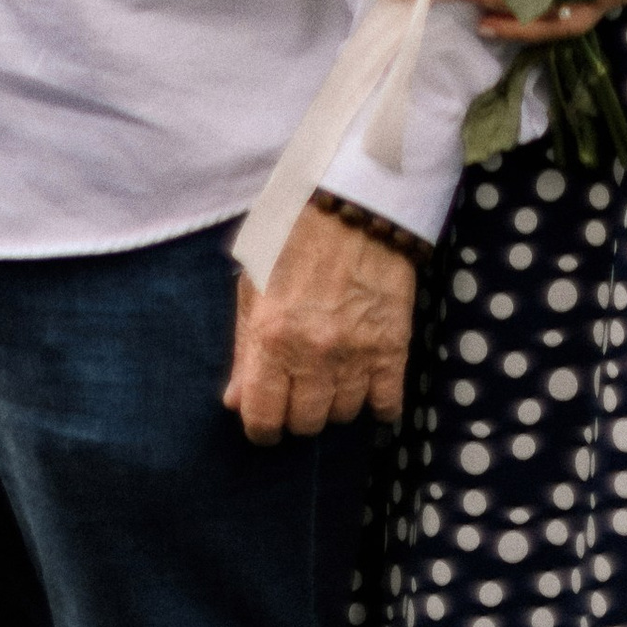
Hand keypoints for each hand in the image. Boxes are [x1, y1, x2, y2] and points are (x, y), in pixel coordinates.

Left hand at [222, 203, 417, 441]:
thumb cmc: (294, 234)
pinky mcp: (392, 347)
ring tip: (334, 371)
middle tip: (302, 384)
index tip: (268, 416)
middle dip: (299, 410)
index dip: (262, 426)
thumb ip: (244, 346)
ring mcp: (355, 354)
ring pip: (344, 415)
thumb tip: (234, 402)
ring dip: (336, 401)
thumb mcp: (253, 281)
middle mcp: (312, 354)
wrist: (356, 200)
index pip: (262, 419)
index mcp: (271, 337)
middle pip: (306, 423)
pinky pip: (386, 405)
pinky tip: (369, 382)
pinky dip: (378, 402)